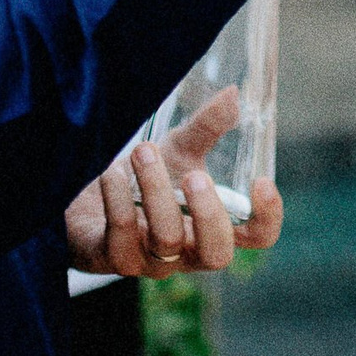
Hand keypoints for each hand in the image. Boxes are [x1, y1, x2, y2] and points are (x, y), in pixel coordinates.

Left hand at [63, 88, 283, 277]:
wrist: (88, 199)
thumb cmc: (145, 180)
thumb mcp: (178, 151)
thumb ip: (206, 128)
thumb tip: (232, 93)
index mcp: (213, 227)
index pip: (256, 238)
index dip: (267, 218)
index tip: (261, 182)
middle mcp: (188, 252)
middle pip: (217, 255)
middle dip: (208, 214)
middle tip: (193, 175)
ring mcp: (151, 262)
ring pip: (166, 239)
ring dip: (156, 190)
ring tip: (143, 149)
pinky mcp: (113, 259)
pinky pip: (121, 238)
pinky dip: (119, 200)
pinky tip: (112, 173)